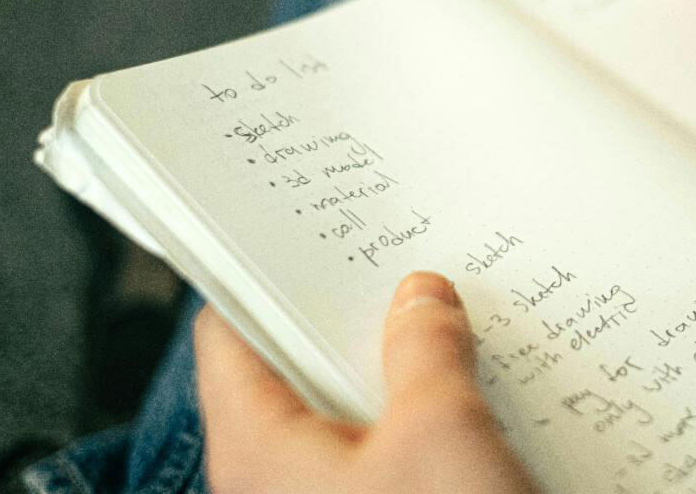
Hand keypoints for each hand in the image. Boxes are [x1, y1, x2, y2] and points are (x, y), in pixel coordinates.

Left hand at [194, 272, 537, 493]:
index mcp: (257, 446)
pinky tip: (469, 391)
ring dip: (395, 365)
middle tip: (399, 262)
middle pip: (293, 366)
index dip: (259, 272)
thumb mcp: (441, 434)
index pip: (226, 333)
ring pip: (347, 410)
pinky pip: (383, 450)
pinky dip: (419, 413)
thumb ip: (426, 349)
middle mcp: (274, 477)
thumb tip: (422, 296)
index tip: (300, 226)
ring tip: (445, 316)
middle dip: (351, 315)